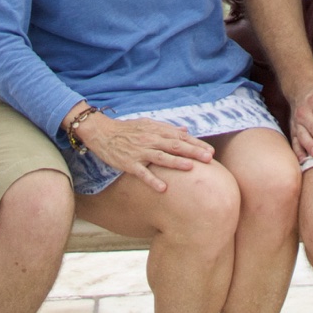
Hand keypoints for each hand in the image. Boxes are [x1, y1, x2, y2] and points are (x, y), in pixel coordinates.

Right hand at [77, 113, 213, 192]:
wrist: (102, 132)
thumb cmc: (126, 129)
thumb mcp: (147, 124)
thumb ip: (166, 128)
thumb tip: (185, 130)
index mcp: (156, 131)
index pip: (180, 137)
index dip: (196, 144)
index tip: (210, 151)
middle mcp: (150, 140)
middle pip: (175, 146)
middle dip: (192, 151)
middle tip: (208, 158)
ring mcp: (140, 152)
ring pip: (161, 157)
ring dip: (176, 162)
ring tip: (190, 167)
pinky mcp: (129, 163)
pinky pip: (142, 173)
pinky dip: (152, 180)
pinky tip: (163, 188)